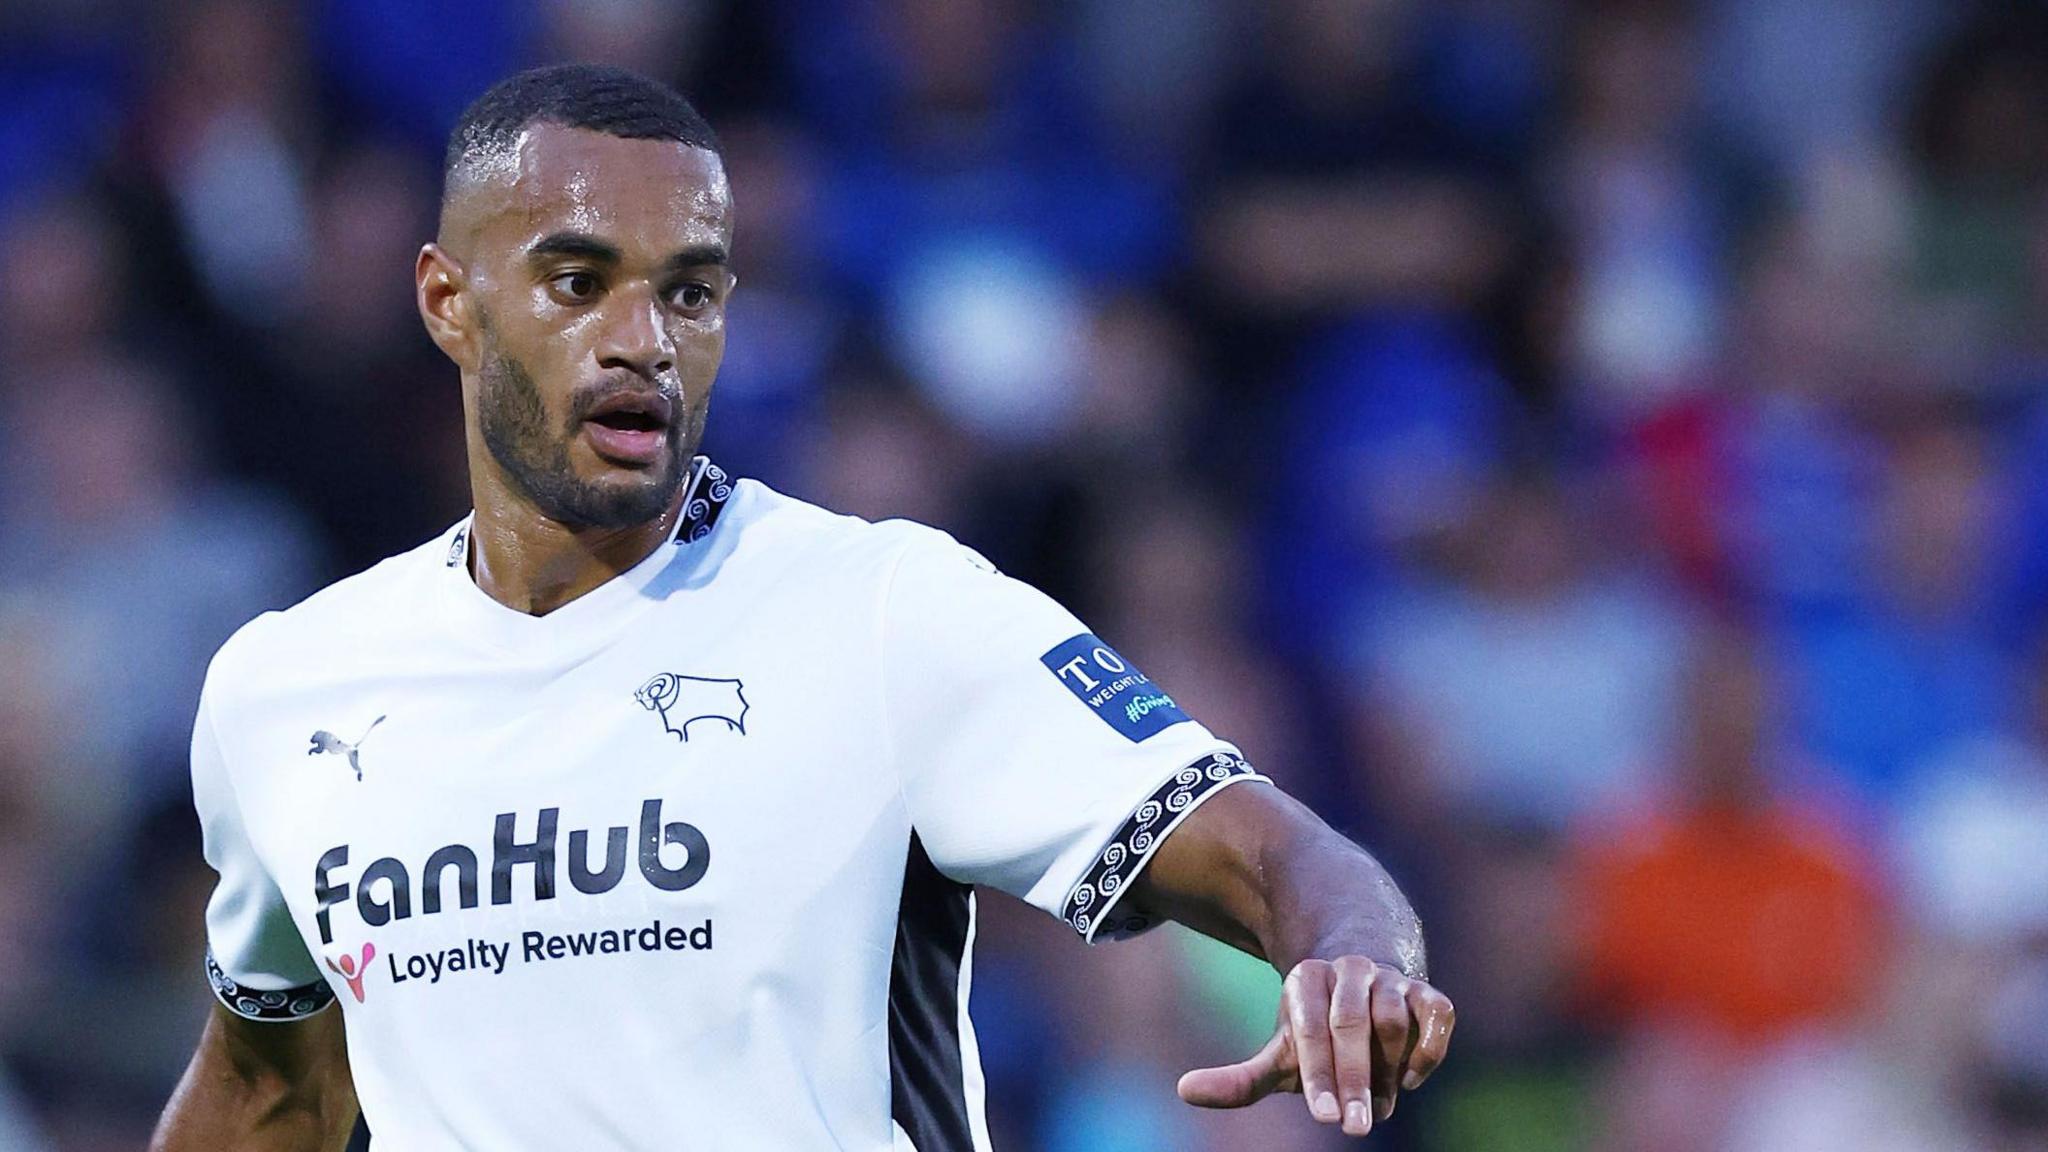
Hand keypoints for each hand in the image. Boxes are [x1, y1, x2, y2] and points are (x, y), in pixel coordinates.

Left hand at [1176, 956, 1453, 1136]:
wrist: (1364, 987)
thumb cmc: (1317, 1034)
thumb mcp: (1281, 1054)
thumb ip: (1240, 1079)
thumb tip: (1184, 1091)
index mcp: (1305, 981)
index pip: (1309, 1029)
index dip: (1317, 1073)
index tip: (1323, 1118)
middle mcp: (1348, 971)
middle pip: (1350, 1024)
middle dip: (1355, 1080)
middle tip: (1357, 1128)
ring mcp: (1390, 979)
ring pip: (1392, 1020)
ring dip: (1388, 1069)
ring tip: (1380, 1104)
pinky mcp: (1427, 993)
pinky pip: (1437, 1014)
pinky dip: (1428, 1049)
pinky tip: (1411, 1080)